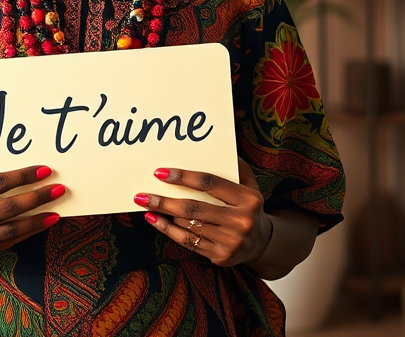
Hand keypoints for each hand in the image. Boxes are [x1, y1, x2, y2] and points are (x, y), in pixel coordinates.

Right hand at [0, 154, 63, 260]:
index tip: (42, 169)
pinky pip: (2, 245)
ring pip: (8, 231)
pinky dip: (22, 236)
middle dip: (35, 197)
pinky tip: (38, 226)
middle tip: (57, 188)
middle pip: (6, 208)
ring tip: (56, 212)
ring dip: (35, 221)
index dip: (20, 176)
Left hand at [133, 158, 272, 266]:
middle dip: (164, 201)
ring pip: (189, 225)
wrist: (263, 243)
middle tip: (142, 194)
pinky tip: (154, 220)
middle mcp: (241, 222)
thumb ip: (236, 167)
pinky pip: (188, 241)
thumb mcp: (249, 185)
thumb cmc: (248, 206)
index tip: (160, 173)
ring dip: (164, 214)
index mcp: (248, 199)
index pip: (209, 183)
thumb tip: (217, 147)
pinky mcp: (221, 256)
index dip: (183, 177)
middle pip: (194, 208)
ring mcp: (231, 242)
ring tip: (145, 203)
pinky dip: (168, 230)